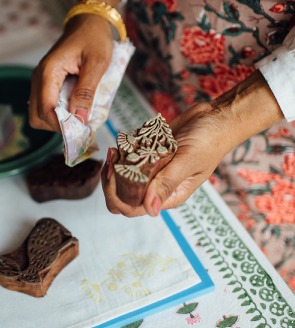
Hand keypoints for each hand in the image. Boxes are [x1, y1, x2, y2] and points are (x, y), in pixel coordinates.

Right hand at [29, 0, 119, 132]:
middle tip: (81, 125)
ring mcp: (40, 80)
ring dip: (58, 121)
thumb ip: (86, 92)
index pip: (46, 109)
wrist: (88, 22)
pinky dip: (59, 113)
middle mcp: (39, 77)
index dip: (62, 125)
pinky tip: (76, 108)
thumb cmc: (94, 38)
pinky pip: (46, 105)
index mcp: (49, 71)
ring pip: (40, 113)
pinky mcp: (46, 82)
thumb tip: (80, 120)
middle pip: (37, 116)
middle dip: (58, 126)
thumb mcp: (96, 64)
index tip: (81, 132)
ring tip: (80, 115)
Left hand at [102, 71, 283, 216]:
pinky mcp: (150, 152)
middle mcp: (158, 184)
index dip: (117, 196)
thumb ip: (168, 183)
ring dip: (114, 164)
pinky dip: (122, 150)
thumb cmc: (210, 141)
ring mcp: (153, 168)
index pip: (133, 207)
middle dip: (111, 180)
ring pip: (123, 175)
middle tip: (112, 160)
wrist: (216, 117)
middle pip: (123, 194)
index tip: (114, 174)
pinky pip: (128, 156)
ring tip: (115, 149)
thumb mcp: (188, 161)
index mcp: (169, 195)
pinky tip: (122, 141)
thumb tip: (151, 210)